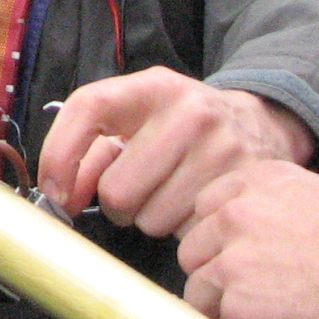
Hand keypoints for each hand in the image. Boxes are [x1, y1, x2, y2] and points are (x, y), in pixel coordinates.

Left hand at [36, 68, 316, 234]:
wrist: (262, 124)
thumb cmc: (184, 128)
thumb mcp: (141, 121)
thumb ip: (95, 152)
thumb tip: (62, 195)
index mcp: (152, 87)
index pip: (89, 107)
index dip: (60, 153)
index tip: (56, 190)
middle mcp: (188, 111)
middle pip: (117, 189)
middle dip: (117, 204)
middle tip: (138, 192)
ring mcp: (220, 147)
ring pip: (150, 219)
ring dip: (151, 219)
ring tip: (171, 194)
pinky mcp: (244, 182)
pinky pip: (187, 231)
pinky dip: (183, 229)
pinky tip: (195, 205)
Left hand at [174, 161, 318, 318]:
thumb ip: (281, 209)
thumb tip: (264, 235)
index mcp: (259, 181)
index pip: (207, 206)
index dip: (222, 237)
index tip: (239, 254)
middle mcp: (237, 215)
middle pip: (194, 248)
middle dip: (217, 274)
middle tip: (252, 295)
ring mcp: (233, 263)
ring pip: (200, 294)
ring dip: (228, 313)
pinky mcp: (238, 310)